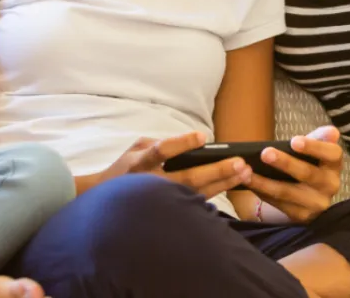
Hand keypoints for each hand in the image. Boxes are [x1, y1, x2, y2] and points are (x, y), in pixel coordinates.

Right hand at [95, 132, 252, 199]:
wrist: (106, 201)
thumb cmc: (125, 169)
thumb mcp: (135, 149)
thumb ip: (158, 144)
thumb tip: (189, 142)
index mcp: (140, 163)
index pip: (161, 151)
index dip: (181, 144)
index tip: (202, 137)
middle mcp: (152, 183)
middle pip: (187, 178)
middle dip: (216, 170)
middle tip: (239, 162)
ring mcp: (162, 200)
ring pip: (197, 193)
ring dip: (223, 183)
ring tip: (243, 173)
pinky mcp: (169, 211)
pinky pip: (196, 203)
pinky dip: (216, 193)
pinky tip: (233, 185)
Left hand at [247, 126, 343, 222]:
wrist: (306, 194)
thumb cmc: (307, 163)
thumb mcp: (312, 149)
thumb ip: (318, 138)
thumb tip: (332, 131)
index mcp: (334, 164)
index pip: (332, 154)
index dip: (314, 147)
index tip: (294, 141)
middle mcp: (330, 185)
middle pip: (307, 173)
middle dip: (284, 163)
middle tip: (265, 153)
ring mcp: (316, 203)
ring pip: (287, 191)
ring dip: (264, 181)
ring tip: (246, 171)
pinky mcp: (302, 216)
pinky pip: (278, 203)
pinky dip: (262, 192)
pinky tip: (249, 182)